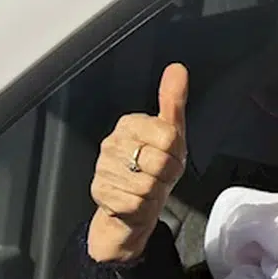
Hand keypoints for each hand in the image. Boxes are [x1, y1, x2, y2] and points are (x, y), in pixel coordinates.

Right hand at [88, 63, 188, 262]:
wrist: (132, 209)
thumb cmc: (153, 169)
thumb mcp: (170, 135)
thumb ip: (173, 102)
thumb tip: (177, 69)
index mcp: (129, 123)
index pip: (168, 135)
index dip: (176, 153)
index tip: (168, 156)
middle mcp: (112, 142)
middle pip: (159, 161)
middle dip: (166, 175)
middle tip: (158, 175)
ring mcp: (103, 167)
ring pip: (147, 184)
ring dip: (155, 193)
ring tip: (147, 188)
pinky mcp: (99, 192)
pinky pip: (135, 203)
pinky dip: (142, 207)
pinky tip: (136, 201)